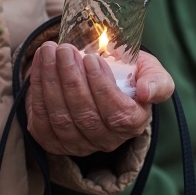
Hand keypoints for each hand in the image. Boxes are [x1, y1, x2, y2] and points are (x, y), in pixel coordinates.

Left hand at [27, 41, 174, 155]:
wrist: (103, 82)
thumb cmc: (130, 76)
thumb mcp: (151, 73)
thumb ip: (157, 81)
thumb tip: (146, 92)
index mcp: (132, 124)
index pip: (117, 113)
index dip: (101, 87)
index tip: (91, 59)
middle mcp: (106, 140)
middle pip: (85, 116)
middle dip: (71, 80)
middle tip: (64, 50)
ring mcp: (78, 144)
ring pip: (61, 118)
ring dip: (51, 83)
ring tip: (49, 52)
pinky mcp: (52, 141)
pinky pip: (41, 120)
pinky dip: (37, 91)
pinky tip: (40, 66)